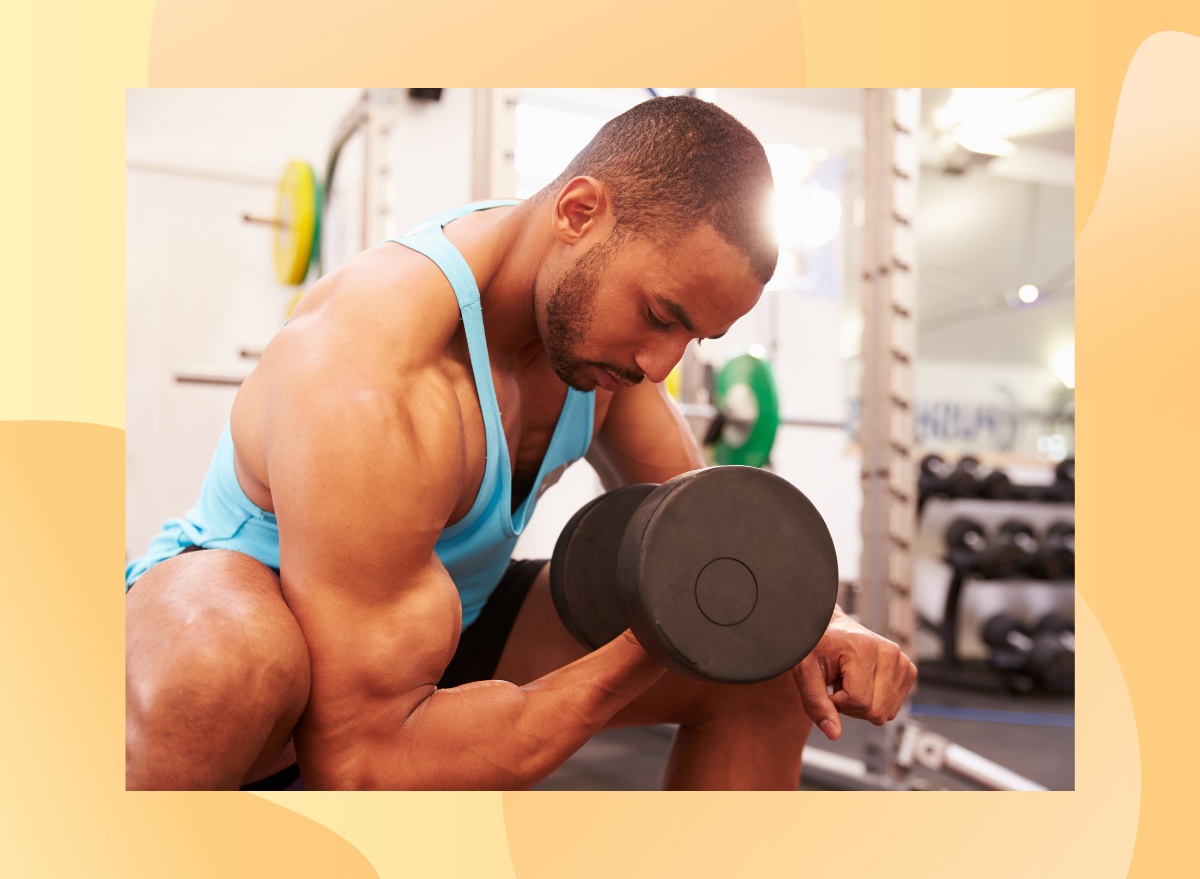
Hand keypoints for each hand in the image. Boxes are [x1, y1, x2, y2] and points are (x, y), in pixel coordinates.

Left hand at [791, 609, 917, 740]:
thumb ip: (816, 704)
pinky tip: (862, 681)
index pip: (858, 701)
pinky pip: (893, 707)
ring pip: (886, 713)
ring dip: (863, 705)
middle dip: (851, 706)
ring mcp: (902, 661)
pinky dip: (875, 701)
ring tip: (849, 680)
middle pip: (876, 712)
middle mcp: (890, 653)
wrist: (830, 628)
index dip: (836, 702)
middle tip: (838, 683)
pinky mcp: (908, 670)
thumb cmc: (816, 646)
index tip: (827, 684)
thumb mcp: (805, 672)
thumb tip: (834, 733)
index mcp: (865, 648)